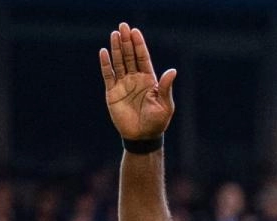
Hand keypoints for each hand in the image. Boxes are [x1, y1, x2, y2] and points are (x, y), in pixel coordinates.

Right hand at [99, 23, 176, 140]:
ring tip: (114, 34)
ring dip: (116, 49)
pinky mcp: (112, 92)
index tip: (135, 32)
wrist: (142, 137)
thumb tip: (172, 70)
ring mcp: (123, 84)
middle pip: (130, 56)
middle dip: (126, 42)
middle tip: (123, 26)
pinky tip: (104, 52)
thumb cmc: (157, 122)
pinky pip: (108, 75)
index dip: (139, 45)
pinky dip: (105, 64)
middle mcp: (135, 79)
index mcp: (149, 80)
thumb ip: (165, 87)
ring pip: (119, 62)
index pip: (143, 58)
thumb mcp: (165, 105)